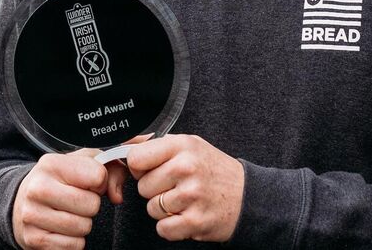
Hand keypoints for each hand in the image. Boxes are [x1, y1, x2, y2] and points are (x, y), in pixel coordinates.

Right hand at [13, 150, 107, 249]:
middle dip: (91, 205)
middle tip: (77, 202)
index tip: (88, 184)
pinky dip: (74, 240)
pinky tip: (61, 228)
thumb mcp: (82, 164)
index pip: (98, 176)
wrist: (22, 201)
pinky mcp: (34, 239)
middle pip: (92, 205)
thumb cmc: (58, 181)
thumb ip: (110, 169)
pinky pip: (74, 246)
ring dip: (83, 223)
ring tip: (69, 214)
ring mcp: (33, 215)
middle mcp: (38, 188)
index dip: (100, 182)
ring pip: (83, 227)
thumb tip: (116, 196)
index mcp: (51, 164)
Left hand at [126, 134, 244, 241]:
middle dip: (154, 189)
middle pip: (142, 187)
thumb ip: (154, 144)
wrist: (247, 195)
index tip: (151, 169)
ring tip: (184, 200)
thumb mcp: (188, 145)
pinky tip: (186, 214)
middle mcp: (186, 168)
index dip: (139, 167)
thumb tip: (123, 142)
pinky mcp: (195, 222)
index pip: (136, 158)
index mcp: (182, 145)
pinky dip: (171, 226)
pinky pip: (163, 228)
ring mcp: (191, 196)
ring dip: (164, 209)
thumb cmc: (213, 169)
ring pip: (151, 209)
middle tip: (175, 186)